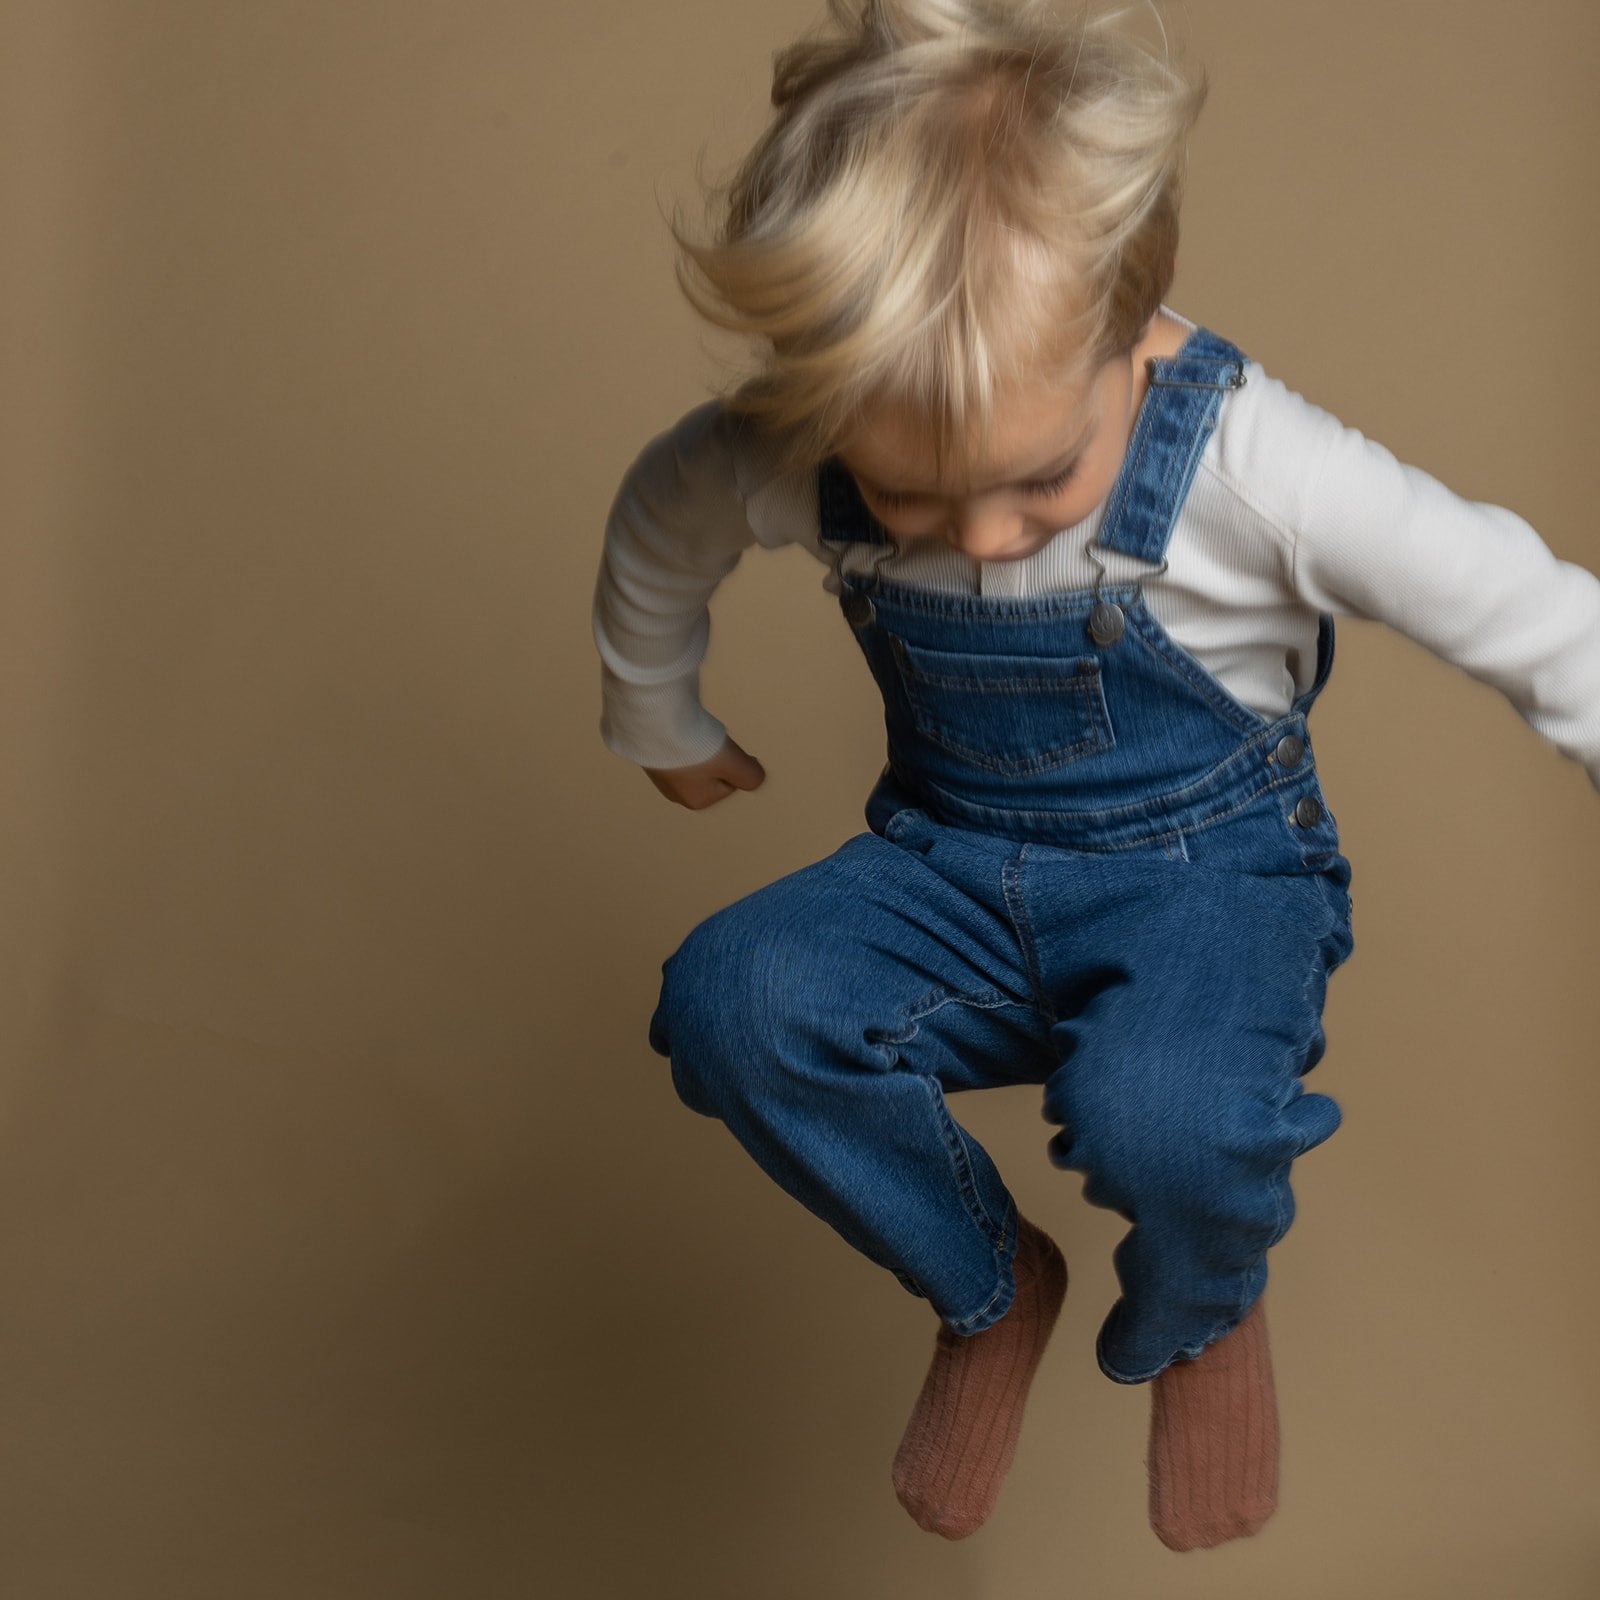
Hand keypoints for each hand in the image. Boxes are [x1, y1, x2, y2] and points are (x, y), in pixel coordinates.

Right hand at [644, 735, 766, 809]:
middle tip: (706, 740)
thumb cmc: (697, 748)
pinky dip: (682, 739)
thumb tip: (755, 776)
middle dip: (715, 755)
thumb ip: (753, 777)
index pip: (731, 781)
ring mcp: (661, 777)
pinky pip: (677, 749)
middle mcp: (677, 795)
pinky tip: (677, 731)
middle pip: (713, 771)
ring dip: (699, 745)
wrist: (656, 724)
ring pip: (695, 759)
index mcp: (698, 802)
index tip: (723, 749)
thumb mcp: (738, 766)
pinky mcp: (652, 757)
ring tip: (690, 735)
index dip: (733, 761)